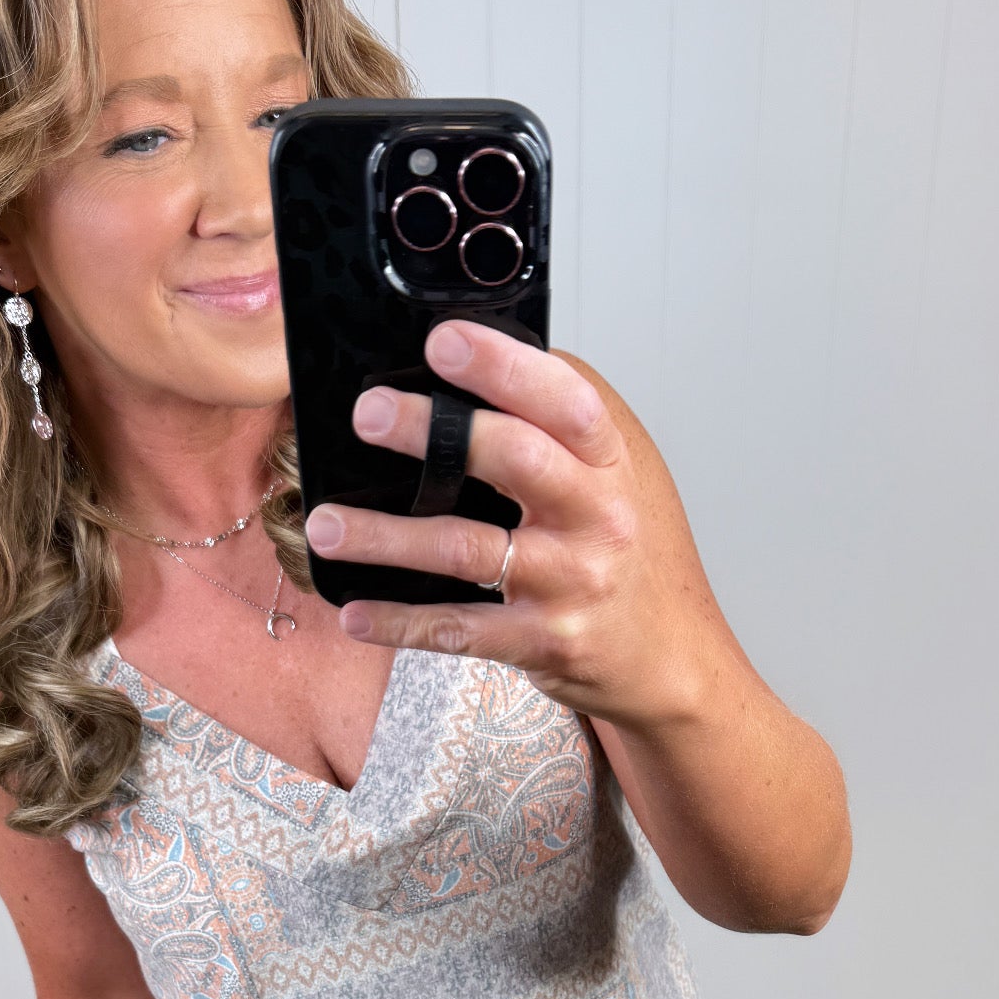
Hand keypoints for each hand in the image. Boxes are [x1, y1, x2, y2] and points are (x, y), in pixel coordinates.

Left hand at [304, 320, 703, 731]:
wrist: (673, 658)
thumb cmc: (636, 558)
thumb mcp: (623, 475)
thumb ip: (564, 428)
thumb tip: (485, 361)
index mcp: (612, 461)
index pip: (564, 399)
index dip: (503, 365)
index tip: (443, 340)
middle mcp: (596, 516)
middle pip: (513, 458)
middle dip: (432, 431)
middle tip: (369, 413)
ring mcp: (569, 581)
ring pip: (466, 548)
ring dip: (386, 536)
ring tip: (326, 524)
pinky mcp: (543, 640)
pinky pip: (460, 629)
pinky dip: (401, 622)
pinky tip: (356, 612)